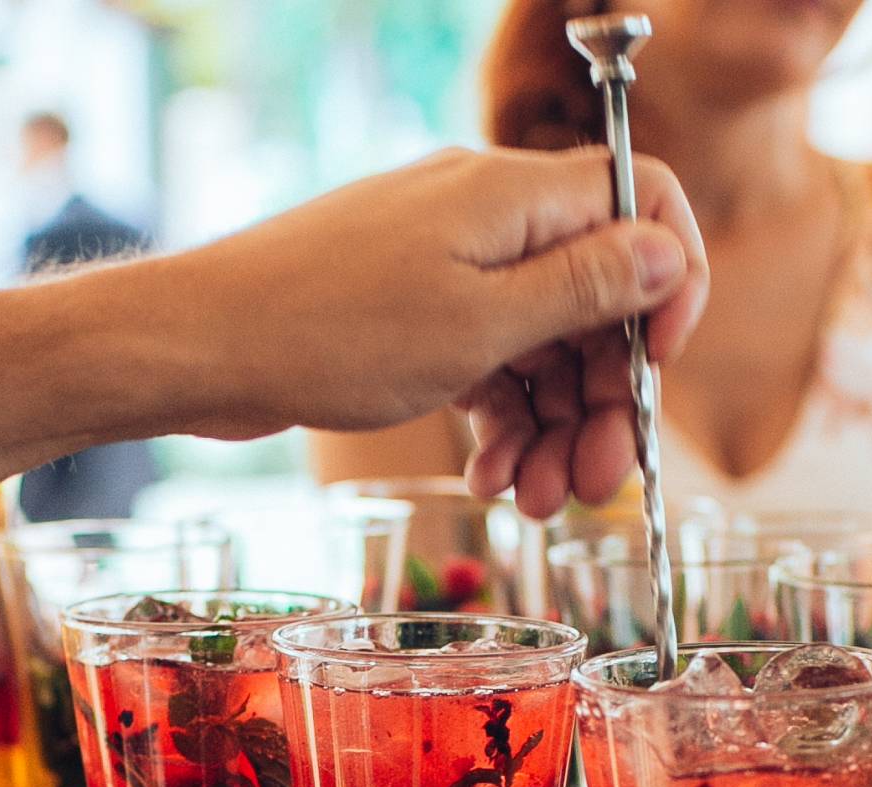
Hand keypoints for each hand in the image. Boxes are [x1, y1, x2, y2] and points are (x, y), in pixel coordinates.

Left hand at [164, 147, 706, 517]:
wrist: (199, 346)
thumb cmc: (327, 329)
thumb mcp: (479, 324)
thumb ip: (584, 289)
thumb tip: (671, 253)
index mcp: (514, 197)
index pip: (643, 204)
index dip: (673, 284)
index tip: (662, 367)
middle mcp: (487, 217)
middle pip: (596, 296)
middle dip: (605, 395)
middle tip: (598, 484)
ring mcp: (445, 263)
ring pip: (540, 342)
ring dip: (553, 427)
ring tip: (537, 505)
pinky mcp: (409, 309)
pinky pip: (486, 360)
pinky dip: (498, 420)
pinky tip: (489, 479)